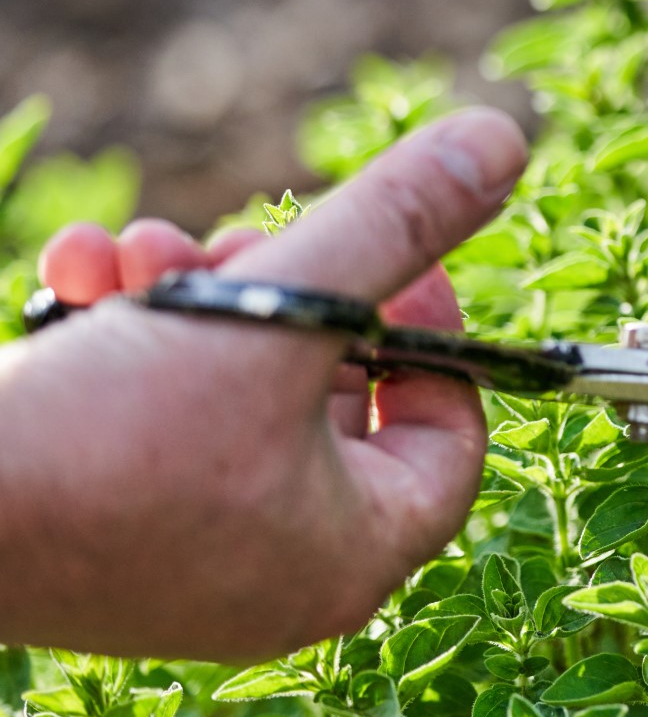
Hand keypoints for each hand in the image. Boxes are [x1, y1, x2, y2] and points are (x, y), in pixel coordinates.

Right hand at [0, 109, 525, 659]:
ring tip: (140, 250)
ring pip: (230, 389)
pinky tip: (77, 276)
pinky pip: (149, 418)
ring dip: (192, 295)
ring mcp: (180, 559)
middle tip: (240, 242)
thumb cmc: (106, 440)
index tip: (389, 259)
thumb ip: (397, 221)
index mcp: (351, 555)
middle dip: (284, 291)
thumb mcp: (280, 307)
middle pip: (332, 398)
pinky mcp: (99, 528)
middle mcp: (275, 575)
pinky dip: (124, 336)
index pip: (451, 436)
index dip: (432, 331)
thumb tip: (500, 142)